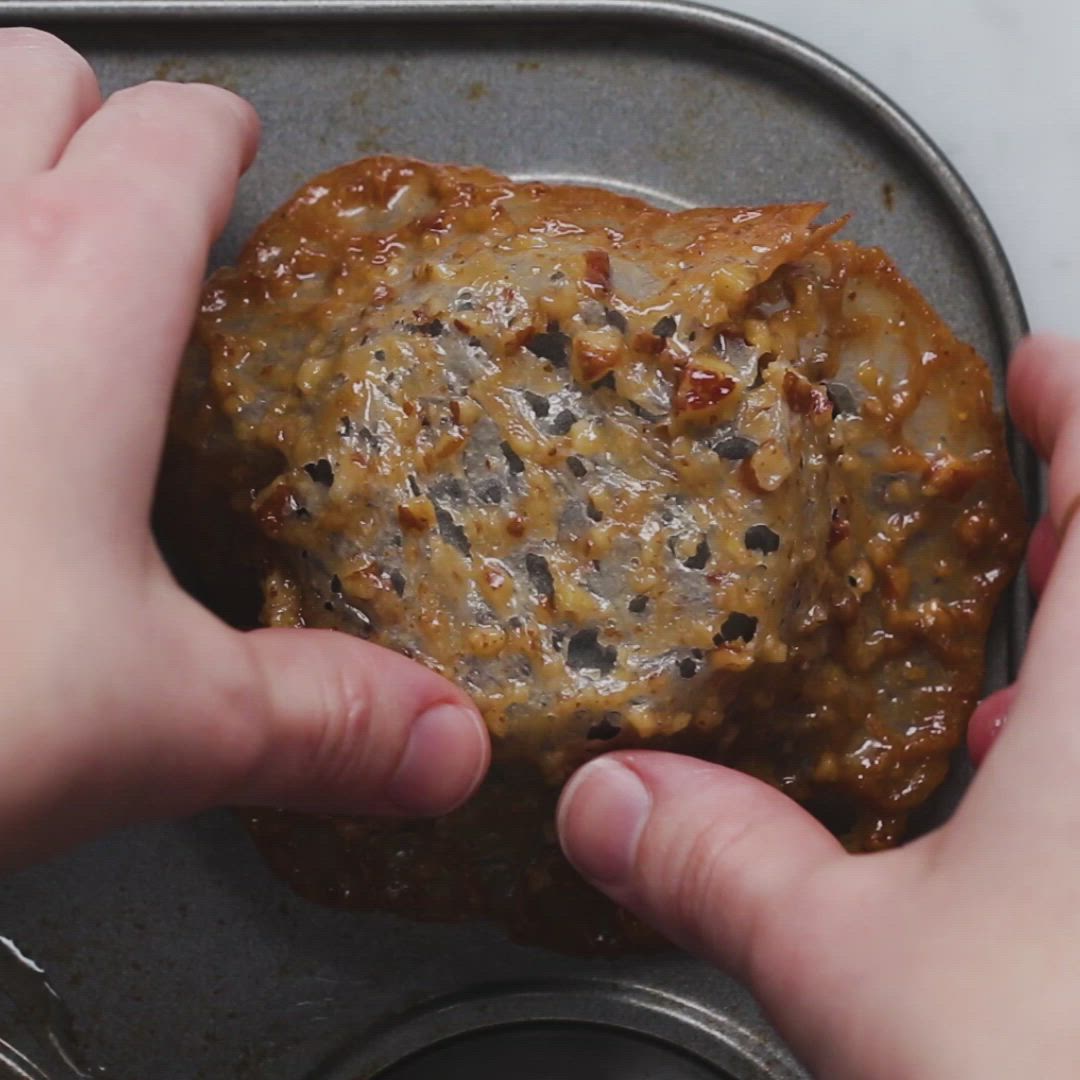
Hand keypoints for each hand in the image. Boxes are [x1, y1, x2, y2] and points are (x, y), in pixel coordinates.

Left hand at [0, 29, 487, 867]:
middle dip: (85, 126)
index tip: (234, 172)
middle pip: (30, 76)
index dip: (220, 145)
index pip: (176, 143)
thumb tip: (452, 749)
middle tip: (118, 220)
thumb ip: (317, 720)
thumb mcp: (152, 724)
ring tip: (10, 265)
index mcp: (70, 303)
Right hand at [559, 334, 1075, 1076]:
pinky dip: (1076, 760)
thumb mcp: (865, 968)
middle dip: (1074, 518)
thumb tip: (611, 805)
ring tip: (1004, 666)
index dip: (1076, 408)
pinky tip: (1024, 817)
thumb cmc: (1070, 1076)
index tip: (1034, 368)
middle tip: (1009, 498)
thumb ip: (725, 867)